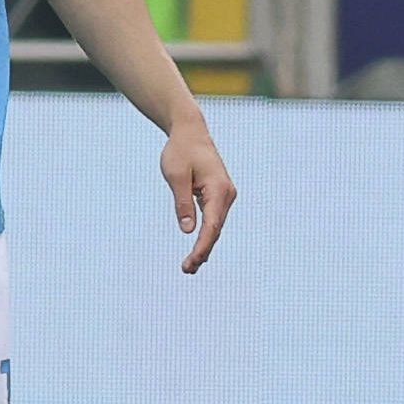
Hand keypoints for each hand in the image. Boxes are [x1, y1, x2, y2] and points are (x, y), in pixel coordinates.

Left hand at [162, 120, 237, 272]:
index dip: (201, 246)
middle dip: (203, 251)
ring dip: (204, 246)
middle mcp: (227, 194)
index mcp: (218, 189)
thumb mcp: (176, 176)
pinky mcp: (219, 196)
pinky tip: (198, 249)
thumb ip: (182, 203)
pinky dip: (206, 235)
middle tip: (186, 270)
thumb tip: (187, 231)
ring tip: (189, 266)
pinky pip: (214, 220)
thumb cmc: (181, 151)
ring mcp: (225, 196)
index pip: (211, 225)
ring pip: (216, 226)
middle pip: (216, 229)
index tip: (191, 262)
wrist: (190, 133)